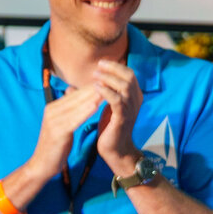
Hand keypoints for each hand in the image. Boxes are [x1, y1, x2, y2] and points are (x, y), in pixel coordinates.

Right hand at [21, 83, 106, 182]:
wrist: (42, 165)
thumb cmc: (55, 144)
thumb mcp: (61, 124)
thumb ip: (67, 108)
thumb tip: (72, 90)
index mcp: (53, 108)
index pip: (74, 94)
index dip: (90, 87)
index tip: (106, 80)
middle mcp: (51, 111)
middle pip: (76, 97)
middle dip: (93, 89)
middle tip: (109, 80)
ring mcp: (53, 121)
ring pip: (76, 107)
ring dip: (91, 98)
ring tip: (106, 90)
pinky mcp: (57, 132)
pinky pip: (74, 120)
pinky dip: (85, 112)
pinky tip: (95, 107)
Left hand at [90, 59, 144, 175]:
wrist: (116, 150)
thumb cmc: (110, 128)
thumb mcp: (106, 108)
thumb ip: (98, 95)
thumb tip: (76, 86)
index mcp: (133, 96)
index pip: (129, 74)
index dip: (116, 67)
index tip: (101, 63)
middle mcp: (135, 100)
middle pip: (129, 77)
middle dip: (113, 69)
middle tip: (99, 66)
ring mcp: (131, 109)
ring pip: (124, 86)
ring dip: (109, 78)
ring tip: (95, 76)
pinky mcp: (123, 118)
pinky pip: (116, 100)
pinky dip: (106, 91)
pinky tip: (96, 87)